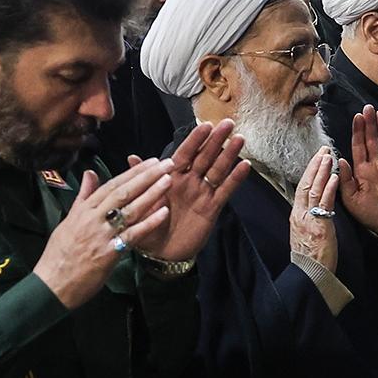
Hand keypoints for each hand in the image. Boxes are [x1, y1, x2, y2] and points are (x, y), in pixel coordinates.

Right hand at [33, 160, 172, 308]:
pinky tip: (164, 213)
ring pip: (129, 210)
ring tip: (168, 180)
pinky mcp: (109, 253)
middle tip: (166, 164)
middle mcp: (92, 219)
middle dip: (146, 176)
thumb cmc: (59, 254)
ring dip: (151, 194)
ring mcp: (101, 235)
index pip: (111, 185)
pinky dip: (148, 223)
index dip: (133, 172)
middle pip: (123, 192)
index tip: (151, 162)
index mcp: (83, 210)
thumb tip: (89, 173)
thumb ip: (83, 197)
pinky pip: (132, 235)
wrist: (52, 284)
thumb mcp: (69, 221)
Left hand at [135, 120, 249, 261]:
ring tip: (240, 139)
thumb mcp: (138, 202)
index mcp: (170, 177)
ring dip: (229, 155)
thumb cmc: (147, 225)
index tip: (205, 125)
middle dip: (216, 140)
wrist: (159, 253)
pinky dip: (235, 179)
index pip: (184, 154)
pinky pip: (225, 191)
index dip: (195, 140)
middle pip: (205, 157)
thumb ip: (139, 180)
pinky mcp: (212, 208)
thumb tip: (132, 157)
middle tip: (228, 124)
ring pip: (218, 170)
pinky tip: (245, 166)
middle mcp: (189, 182)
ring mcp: (202, 193)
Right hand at [288, 146, 339, 272]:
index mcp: (296, 215)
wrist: (310, 273)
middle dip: (315, 165)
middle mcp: (300, 214)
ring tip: (328, 155)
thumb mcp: (304, 233)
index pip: (301, 187)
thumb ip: (307, 217)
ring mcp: (308, 218)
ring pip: (313, 189)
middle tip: (323, 149)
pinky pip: (324, 203)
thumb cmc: (311, 257)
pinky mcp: (320, 225)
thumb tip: (311, 207)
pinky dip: (329, 187)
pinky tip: (334, 176)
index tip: (316, 158)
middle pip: (305, 183)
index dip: (309, 171)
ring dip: (322, 171)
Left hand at [339, 107, 377, 241]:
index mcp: (360, 171)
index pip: (357, 146)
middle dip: (369, 124)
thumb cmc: (369, 215)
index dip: (357, 131)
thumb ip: (345, 180)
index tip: (356, 117)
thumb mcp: (351, 199)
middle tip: (368, 107)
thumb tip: (340, 159)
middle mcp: (374, 166)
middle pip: (371, 140)